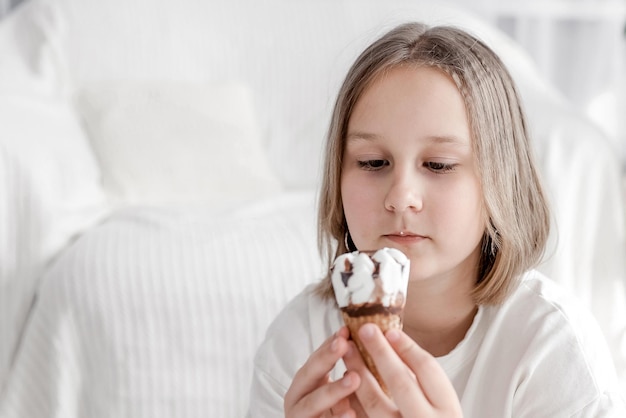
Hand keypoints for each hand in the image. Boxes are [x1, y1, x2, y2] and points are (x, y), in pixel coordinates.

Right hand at [284, 326, 361, 417]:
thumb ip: (346, 371)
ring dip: (333, 390)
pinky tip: (351, 414)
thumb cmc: (334, 415)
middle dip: (325, 359)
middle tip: (344, 344)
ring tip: (354, 378)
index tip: (346, 330)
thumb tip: (369, 339)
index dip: (328, 345)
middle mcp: (296, 401)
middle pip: (308, 377)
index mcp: (304, 386)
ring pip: (312, 404)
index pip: (315, 360)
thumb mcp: (338, 392)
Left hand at [342, 323, 461, 416]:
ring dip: (358, 374)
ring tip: (346, 351)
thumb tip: (394, 342)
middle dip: (380, 353)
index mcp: (448, 410)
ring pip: (376, 405)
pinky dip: (349, 404)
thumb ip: (423, 384)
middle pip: (401, 383)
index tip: (389, 330)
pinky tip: (342, 384)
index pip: (429, 371)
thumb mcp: (439, 407)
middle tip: (364, 329)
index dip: (408, 348)